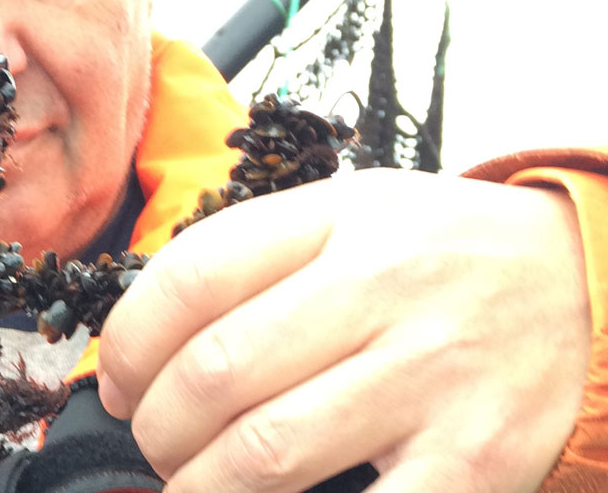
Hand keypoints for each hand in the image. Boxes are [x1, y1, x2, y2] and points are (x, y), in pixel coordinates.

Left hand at [97, 168, 590, 491]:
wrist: (597, 288)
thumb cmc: (449, 260)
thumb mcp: (359, 215)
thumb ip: (258, 260)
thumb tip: (146, 347)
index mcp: (342, 219)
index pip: (190, 276)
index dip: (129, 344)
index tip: (119, 382)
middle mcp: (384, 287)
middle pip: (214, 371)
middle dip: (156, 428)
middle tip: (156, 444)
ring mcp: (433, 374)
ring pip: (265, 451)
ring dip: (198, 487)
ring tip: (190, 488)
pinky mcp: (476, 456)